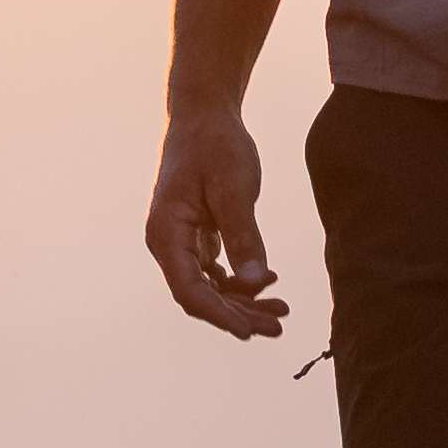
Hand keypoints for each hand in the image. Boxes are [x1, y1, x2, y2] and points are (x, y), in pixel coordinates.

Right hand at [147, 105, 286, 337]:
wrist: (205, 115)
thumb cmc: (215, 144)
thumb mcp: (233, 187)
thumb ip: (244, 235)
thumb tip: (256, 282)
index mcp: (166, 233)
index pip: (189, 290)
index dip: (220, 315)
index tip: (250, 332)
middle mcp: (167, 243)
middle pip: (201, 296)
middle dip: (239, 314)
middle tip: (279, 327)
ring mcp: (181, 242)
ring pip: (210, 288)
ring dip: (243, 303)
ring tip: (281, 312)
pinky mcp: (197, 237)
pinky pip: (217, 272)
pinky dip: (241, 282)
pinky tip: (269, 283)